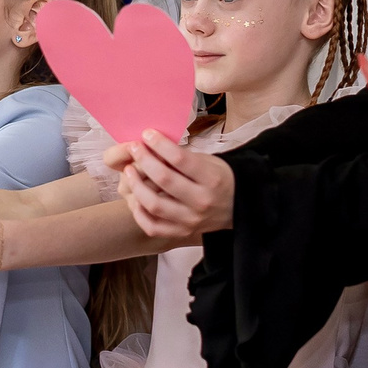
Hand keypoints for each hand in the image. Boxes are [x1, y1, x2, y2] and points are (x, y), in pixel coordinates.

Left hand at [110, 130, 231, 238]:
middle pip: (164, 179)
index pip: (179, 159)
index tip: (147, 134)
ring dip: (136, 185)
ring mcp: (191, 220)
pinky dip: (139, 213)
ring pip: (154, 205)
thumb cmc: (218, 179)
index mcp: (211, 179)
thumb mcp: (207, 162)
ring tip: (129, 171)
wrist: (237, 207)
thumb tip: (150, 145)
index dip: (159, 144)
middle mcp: (201, 202)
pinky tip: (135, 198)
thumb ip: (181, 157)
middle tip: (134, 148)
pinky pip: (152, 227)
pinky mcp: (181, 233)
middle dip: (144, 160)